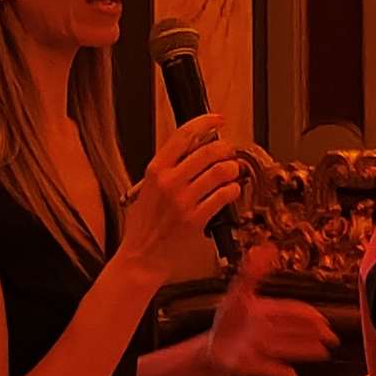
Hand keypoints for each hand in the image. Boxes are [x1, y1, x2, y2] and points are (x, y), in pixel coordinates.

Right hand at [116, 111, 244, 295]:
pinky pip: (223, 196)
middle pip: (208, 151)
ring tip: (233, 171)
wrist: (141, 256)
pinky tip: (232, 190)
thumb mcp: (148, 188)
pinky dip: (233, 190)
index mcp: (155, 170)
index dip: (205, 122)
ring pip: (220, 172)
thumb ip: (168, 168)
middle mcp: (169, 182)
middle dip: (225, 148)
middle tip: (229, 152)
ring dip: (232, 169)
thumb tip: (195, 148)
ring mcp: (183, 201)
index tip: (217, 119)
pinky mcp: (196, 219)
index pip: (183, 135)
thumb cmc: (144, 224)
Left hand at [204, 253, 336, 375]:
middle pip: (294, 331)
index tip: (324, 319)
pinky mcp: (254, 367)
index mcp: (264, 313)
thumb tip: (266, 249)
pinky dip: (281, 373)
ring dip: (305, 351)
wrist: (207, 352)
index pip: (291, 311)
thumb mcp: (237, 293)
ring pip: (287, 349)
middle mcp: (266, 331)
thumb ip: (251, 273)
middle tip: (332, 338)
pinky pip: (270, 370)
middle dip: (313, 334)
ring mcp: (262, 350)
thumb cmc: (223, 323)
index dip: (308, 315)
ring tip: (323, 354)